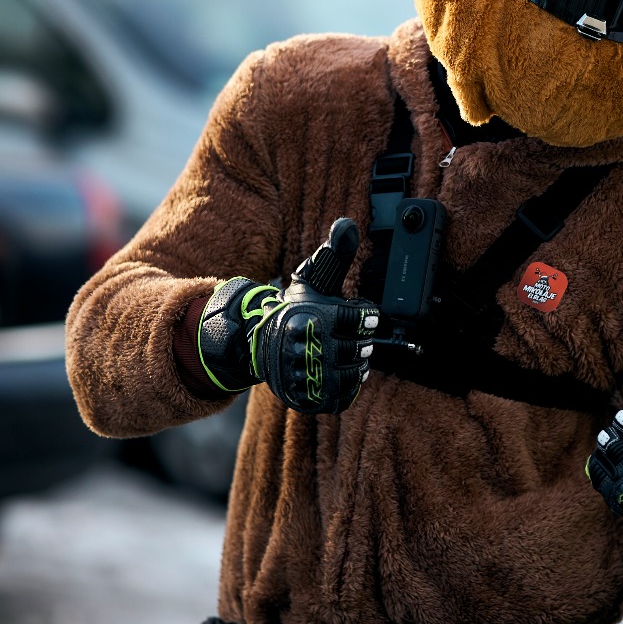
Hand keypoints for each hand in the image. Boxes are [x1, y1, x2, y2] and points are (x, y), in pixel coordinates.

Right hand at [197, 220, 378, 413]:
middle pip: (358, 350)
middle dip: (361, 345)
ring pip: (351, 376)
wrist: (256, 341)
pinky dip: (346, 391)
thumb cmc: (294, 308)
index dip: (366, 318)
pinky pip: (338, 400)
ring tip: (351, 358)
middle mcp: (307, 346)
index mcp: (314, 315)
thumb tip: (348, 223)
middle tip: (356, 341)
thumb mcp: (312, 280)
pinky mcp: (302, 396)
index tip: (363, 317)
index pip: (362, 319)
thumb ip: (335, 255)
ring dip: (356, 368)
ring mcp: (304, 374)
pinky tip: (342, 376)